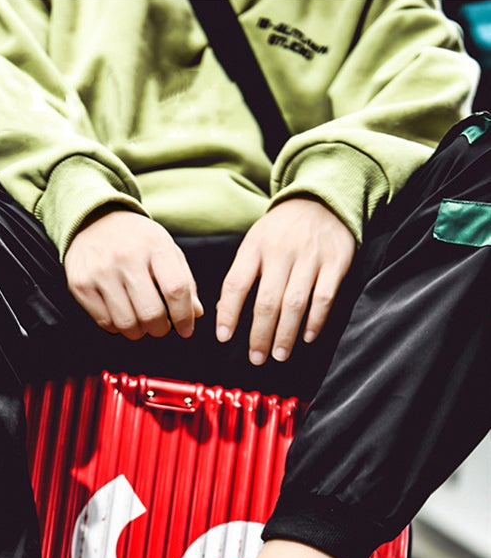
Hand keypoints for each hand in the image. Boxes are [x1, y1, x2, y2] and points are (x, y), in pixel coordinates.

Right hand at [64, 210, 203, 339]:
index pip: (176, 290)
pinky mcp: (81, 284)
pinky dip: (117, 327)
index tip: (185, 329)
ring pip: (127, 324)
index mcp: (154, 246)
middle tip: (160, 326)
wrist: (93, 220)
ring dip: (139, 332)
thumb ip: (184, 281)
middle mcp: (126, 258)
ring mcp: (101, 272)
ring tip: (141, 322)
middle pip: (151, 313)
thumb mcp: (166, 249)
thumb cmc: (136, 240)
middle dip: (160, 329)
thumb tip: (195, 314)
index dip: (183, 316)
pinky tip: (121, 314)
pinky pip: (105, 322)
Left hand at [215, 198, 355, 363]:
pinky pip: (324, 297)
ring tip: (279, 355)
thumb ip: (242, 274)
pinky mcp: (335, 262)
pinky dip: (315, 320)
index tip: (223, 337)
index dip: (228, 313)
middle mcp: (281, 251)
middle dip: (260, 334)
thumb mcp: (255, 242)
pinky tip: (307, 337)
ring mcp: (310, 257)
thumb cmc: (282, 230)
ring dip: (285, 334)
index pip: (236, 283)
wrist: (323, 199)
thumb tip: (223, 314)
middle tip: (256, 358)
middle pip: (267, 300)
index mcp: (255, 247)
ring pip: (294, 303)